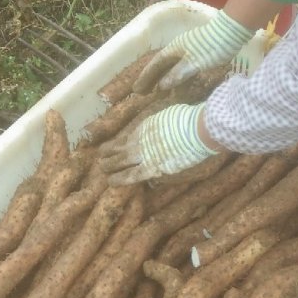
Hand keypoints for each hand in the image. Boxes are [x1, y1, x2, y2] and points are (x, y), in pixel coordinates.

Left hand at [100, 103, 219, 184]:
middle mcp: (141, 139)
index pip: (129, 136)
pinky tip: (111, 182)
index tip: (115, 145)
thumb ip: (164, 122)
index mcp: (146, 125)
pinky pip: (131, 175)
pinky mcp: (151, 168)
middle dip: (109, 152)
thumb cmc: (189, 120)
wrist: (196, 130)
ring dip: (110, 165)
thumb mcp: (171, 115)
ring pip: (120, 161)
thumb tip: (166, 122)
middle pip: (120, 147)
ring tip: (102, 169)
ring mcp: (144, 153)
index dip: (120, 142)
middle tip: (101, 156)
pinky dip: (120, 179)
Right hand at [134, 9, 253, 92]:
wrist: (232, 32)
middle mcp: (179, 48)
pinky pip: (184, 68)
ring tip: (160, 94)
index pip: (155, 65)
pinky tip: (181, 88)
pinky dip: (180, 78)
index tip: (137, 90)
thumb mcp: (194, 63)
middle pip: (162, 66)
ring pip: (173, 67)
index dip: (146, 78)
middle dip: (152, 79)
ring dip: (166, 80)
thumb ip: (177, 74)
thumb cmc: (211, 47)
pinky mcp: (200, 54)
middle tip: (143, 93)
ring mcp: (190, 50)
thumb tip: (162, 86)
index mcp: (174, 48)